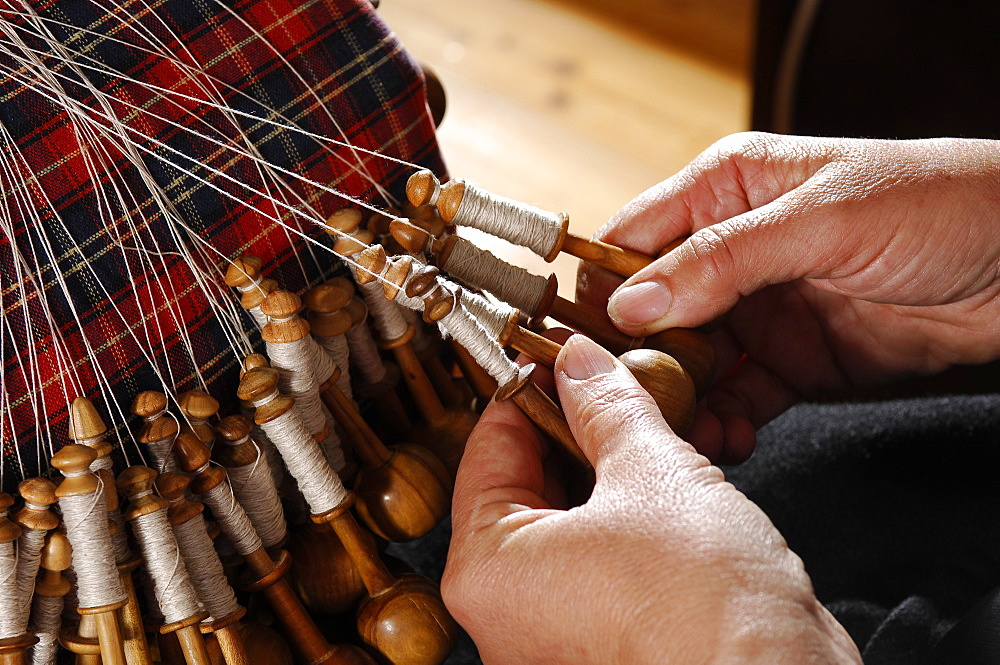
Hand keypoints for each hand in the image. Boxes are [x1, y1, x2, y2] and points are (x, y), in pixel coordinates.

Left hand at [442, 334, 860, 664]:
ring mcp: (554, 629)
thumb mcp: (651, 473)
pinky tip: (665, 475)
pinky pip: (597, 555)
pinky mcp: (603, 638)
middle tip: (609, 380)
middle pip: (526, 483)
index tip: (558, 356)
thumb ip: (608, 407)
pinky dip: (624, 512)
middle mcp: (508, 610)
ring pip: (568, 517)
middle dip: (574, 425)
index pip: (489, 447)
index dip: (530, 389)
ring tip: (647, 420)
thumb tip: (582, 366)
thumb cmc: (706, 613)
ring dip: (607, 465)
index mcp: (487, 570)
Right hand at [578, 133, 999, 460]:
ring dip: (678, 399)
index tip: (584, 341)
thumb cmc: (935, 202)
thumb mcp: (822, 218)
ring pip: (689, 361)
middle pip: (651, 310)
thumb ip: (723, 258)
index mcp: (724, 190)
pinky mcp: (792, 360)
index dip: (601, 288)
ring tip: (677, 432)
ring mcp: (760, 309)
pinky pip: (739, 395)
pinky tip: (725, 438)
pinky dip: (725, 420)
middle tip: (625, 402)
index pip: (632, 239)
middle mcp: (730, 250)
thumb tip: (632, 302)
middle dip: (635, 357)